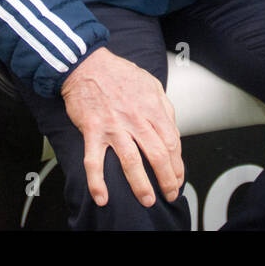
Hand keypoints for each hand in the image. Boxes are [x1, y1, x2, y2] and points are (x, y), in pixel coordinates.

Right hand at [60, 47, 183, 208]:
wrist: (86, 65)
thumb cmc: (118, 73)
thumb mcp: (151, 83)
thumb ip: (164, 107)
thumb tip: (172, 129)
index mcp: (152, 108)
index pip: (172, 142)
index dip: (178, 164)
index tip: (178, 177)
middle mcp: (135, 118)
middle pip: (158, 155)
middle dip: (167, 179)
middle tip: (169, 193)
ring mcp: (113, 126)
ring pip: (131, 162)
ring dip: (141, 185)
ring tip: (147, 200)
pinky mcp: (92, 131)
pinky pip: (94, 161)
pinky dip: (97, 182)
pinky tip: (102, 197)